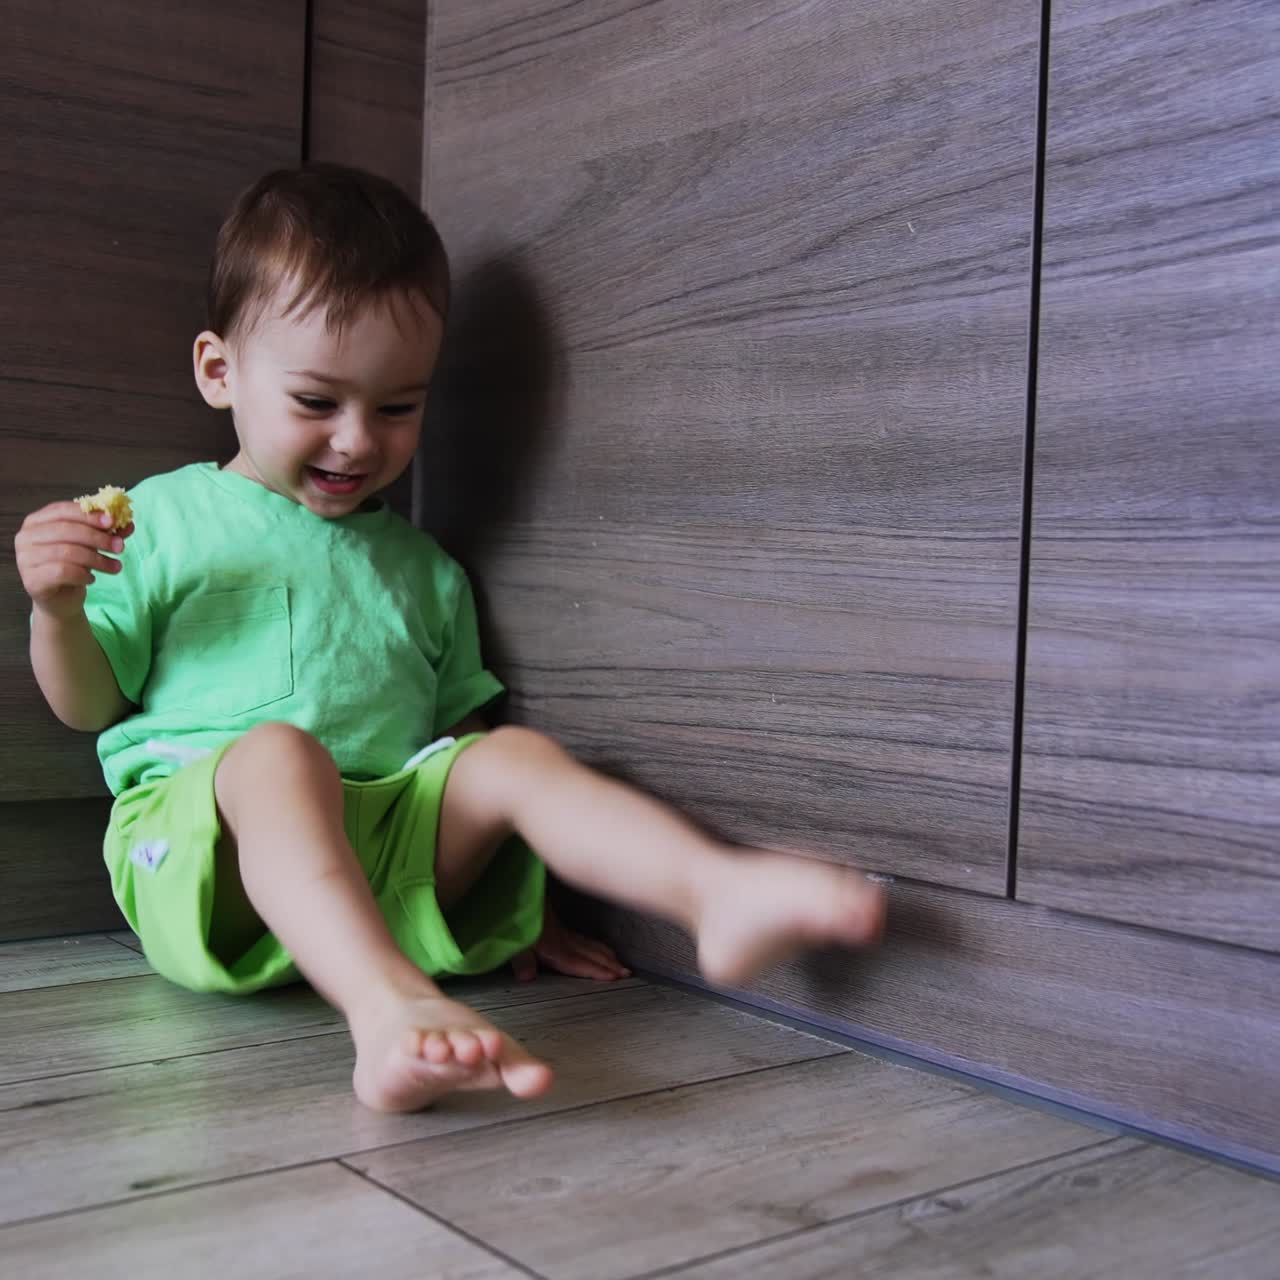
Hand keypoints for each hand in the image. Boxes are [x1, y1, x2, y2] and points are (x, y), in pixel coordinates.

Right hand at [15, 502, 133, 621]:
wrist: (60, 600)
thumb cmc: (73, 566)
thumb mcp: (91, 545)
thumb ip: (107, 532)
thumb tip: (129, 524)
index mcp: (36, 521)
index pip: (62, 510)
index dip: (88, 515)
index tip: (112, 522)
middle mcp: (25, 537)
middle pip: (66, 530)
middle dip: (98, 538)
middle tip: (120, 547)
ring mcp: (25, 559)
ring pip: (67, 552)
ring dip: (98, 559)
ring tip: (115, 567)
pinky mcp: (32, 580)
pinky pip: (63, 572)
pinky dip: (83, 574)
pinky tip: (92, 578)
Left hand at [511, 906, 630, 982]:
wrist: (512, 890)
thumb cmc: (511, 916)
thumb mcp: (512, 939)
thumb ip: (521, 958)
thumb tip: (527, 977)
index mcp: (550, 944)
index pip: (576, 961)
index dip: (594, 970)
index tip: (613, 977)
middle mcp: (559, 938)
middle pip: (588, 953)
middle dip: (608, 964)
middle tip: (626, 972)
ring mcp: (559, 931)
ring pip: (587, 944)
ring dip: (604, 954)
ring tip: (620, 963)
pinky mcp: (555, 925)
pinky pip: (581, 938)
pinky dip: (594, 944)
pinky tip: (599, 947)